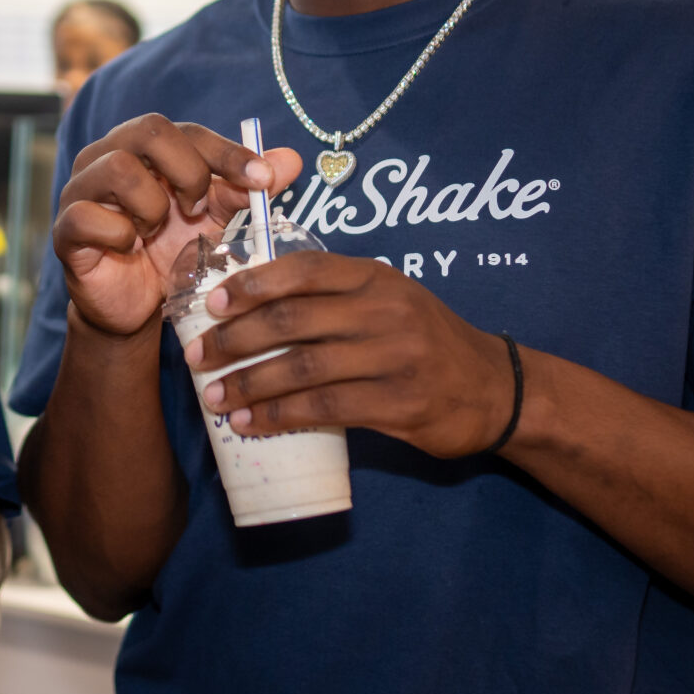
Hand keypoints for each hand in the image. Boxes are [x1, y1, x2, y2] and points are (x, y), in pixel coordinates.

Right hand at [52, 114, 300, 338]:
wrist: (137, 308)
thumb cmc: (171, 251)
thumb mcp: (216, 219)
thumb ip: (247, 189)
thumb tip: (292, 160)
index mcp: (144, 146)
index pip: (187, 130)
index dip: (228, 152)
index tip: (264, 180)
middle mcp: (106, 155)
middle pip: (149, 130)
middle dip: (188, 172)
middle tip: (197, 208)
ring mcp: (80, 189)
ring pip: (119, 169)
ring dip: (153, 206)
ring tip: (157, 231)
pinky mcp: (65, 228)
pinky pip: (90, 216)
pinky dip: (121, 235)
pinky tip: (130, 249)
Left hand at [187, 251, 516, 459]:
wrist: (496, 388)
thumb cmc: (427, 341)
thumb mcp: (391, 300)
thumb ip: (336, 297)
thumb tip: (255, 307)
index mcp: (376, 278)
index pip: (303, 269)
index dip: (252, 284)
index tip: (213, 303)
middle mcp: (384, 311)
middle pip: (292, 319)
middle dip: (236, 339)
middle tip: (198, 357)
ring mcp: (393, 358)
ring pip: (302, 367)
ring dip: (250, 384)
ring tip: (214, 398)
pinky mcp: (398, 404)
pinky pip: (324, 409)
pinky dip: (280, 417)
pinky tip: (250, 424)